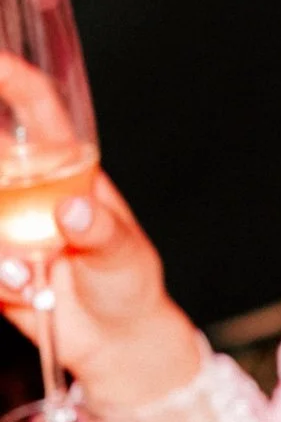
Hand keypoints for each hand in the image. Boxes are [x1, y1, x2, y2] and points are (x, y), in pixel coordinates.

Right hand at [0, 54, 197, 405]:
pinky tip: (22, 289)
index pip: (38, 111)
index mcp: (67, 168)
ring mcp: (2, 222)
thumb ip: (101, 233)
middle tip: (7, 206)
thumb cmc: (127, 283)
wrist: (114, 341)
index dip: (14, 80)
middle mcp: (26, 187)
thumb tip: (73, 210)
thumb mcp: (125, 256)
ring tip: (27, 272)